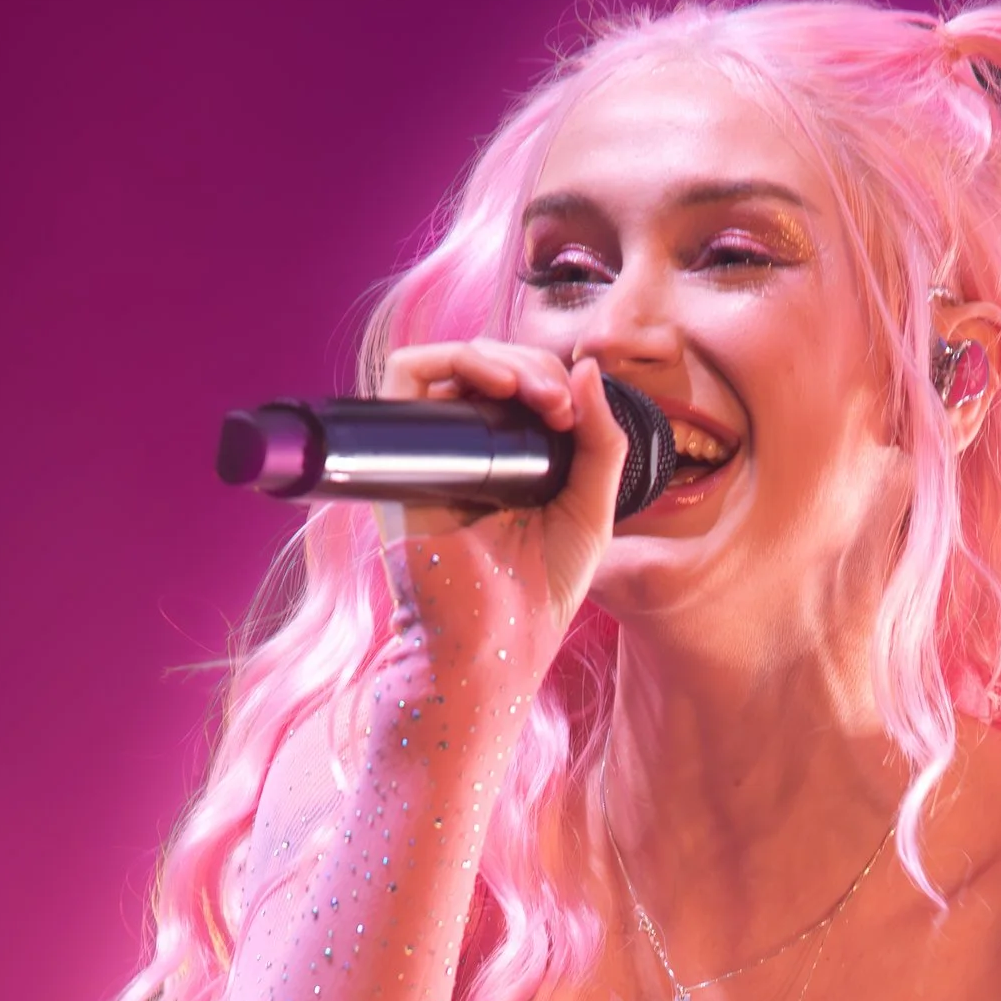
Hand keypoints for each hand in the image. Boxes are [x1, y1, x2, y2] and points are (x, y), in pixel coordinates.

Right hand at [371, 337, 627, 714]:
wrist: (496, 641)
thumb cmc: (540, 591)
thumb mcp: (592, 506)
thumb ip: (600, 439)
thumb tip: (589, 365)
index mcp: (505, 457)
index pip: (516, 383)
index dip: (549, 376)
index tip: (576, 412)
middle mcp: (462, 449)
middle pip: (487, 365)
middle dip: (533, 365)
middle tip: (561, 404)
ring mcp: (429, 451)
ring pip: (451, 363)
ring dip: (502, 359)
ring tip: (539, 394)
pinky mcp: (399, 458)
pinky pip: (405, 377)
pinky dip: (451, 360)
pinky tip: (498, 384)